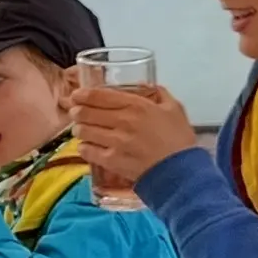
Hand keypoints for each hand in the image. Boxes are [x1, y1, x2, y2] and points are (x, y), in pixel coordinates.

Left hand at [70, 82, 196, 190]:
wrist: (181, 172)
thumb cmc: (179, 140)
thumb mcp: (174, 109)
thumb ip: (159, 94)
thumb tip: (146, 85)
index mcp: (136, 105)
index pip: (98, 95)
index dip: (82, 94)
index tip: (76, 95)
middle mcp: (123, 121)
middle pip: (85, 112)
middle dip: (76, 111)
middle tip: (76, 113)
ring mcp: (115, 142)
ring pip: (82, 130)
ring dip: (79, 129)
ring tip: (82, 130)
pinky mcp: (111, 161)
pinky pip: (86, 150)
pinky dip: (84, 147)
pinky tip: (88, 146)